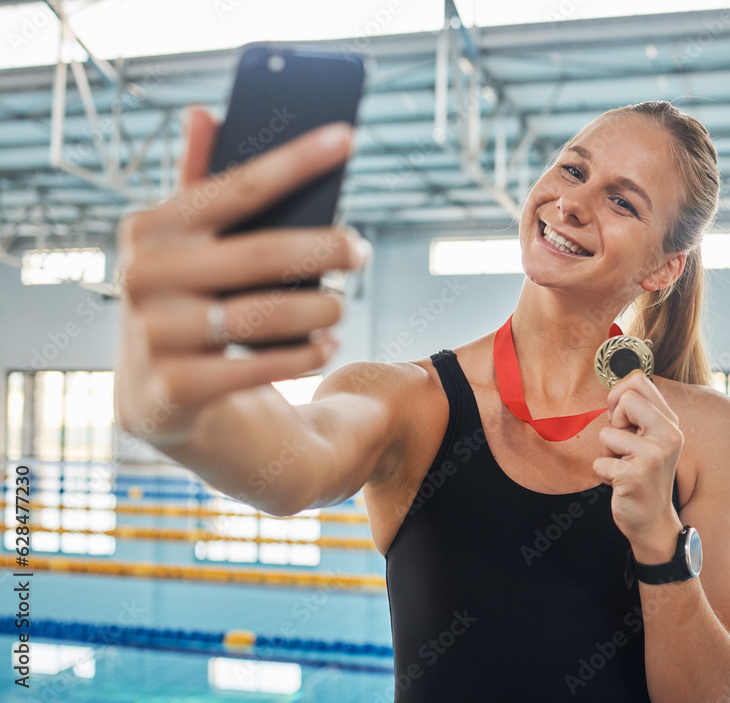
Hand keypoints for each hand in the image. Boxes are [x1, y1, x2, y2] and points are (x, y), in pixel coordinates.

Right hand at [114, 105, 369, 447]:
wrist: (153, 394)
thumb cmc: (184, 299)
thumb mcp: (182, 244)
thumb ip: (196, 183)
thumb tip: (203, 113)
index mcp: (151, 228)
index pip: (236, 187)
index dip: (295, 161)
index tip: (345, 137)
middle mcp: (145, 277)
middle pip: (262, 254)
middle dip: (326, 249)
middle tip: (361, 249)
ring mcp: (155, 335)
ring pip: (265, 315)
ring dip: (321, 309)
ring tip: (341, 305)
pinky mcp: (176, 388)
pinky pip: (260, 366)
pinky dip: (305, 354)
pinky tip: (328, 344)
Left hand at [592, 370, 684, 560]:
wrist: (653, 521)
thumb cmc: (643, 474)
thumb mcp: (648, 438)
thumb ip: (638, 411)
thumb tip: (616, 387)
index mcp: (670, 422)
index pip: (638, 380)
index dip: (619, 396)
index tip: (622, 418)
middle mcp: (669, 435)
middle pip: (624, 399)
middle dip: (613, 423)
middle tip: (623, 447)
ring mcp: (654, 456)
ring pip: (607, 433)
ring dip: (608, 453)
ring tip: (624, 467)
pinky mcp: (635, 476)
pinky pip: (599, 461)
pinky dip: (603, 474)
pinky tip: (620, 483)